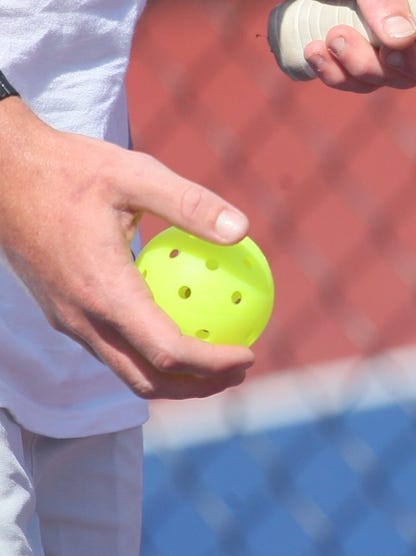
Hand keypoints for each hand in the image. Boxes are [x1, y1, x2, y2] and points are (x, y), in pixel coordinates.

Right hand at [0, 99, 254, 399]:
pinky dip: (151, 350)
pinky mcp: (64, 312)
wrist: (3, 175)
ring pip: (126, 368)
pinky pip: (113, 345)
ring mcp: (69, 320)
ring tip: (220, 356)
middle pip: (147, 378)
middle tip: (243, 368)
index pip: (167, 350)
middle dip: (199, 386)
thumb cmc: (71, 169)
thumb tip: (242, 229)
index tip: (250, 352)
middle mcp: (82, 318)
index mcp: (103, 293)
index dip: (213, 362)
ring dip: (175, 375)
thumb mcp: (136, 174)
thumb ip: (190, 204)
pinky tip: (182, 320)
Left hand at [290, 0, 415, 92]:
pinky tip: (315, 52)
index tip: (401, 43)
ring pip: (404, 77)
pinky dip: (341, 76)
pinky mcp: (381, 50)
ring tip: (324, 39)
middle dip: (394, 66)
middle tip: (346, 39)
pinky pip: (372, 81)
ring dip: (360, 69)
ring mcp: (412, 33)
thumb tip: (403, 39)